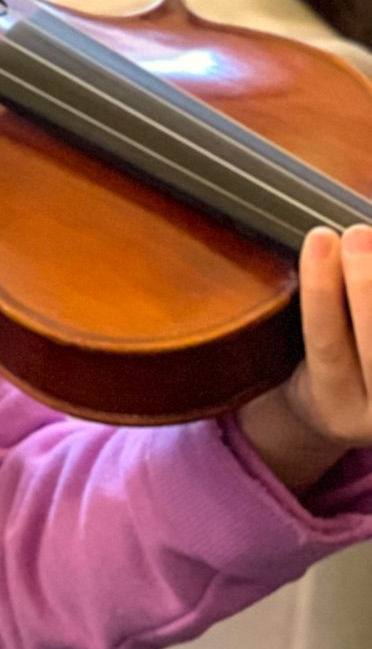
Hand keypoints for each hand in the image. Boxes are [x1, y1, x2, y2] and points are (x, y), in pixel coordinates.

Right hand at [238, 227, 371, 493]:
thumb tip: (311, 245)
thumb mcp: (286, 366)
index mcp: (333, 406)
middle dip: (365, 283)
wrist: (346, 415)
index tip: (319, 238)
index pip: (327, 342)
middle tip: (356, 233)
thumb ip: (295, 322)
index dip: (322, 290)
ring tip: (370, 234)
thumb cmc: (310, 375)